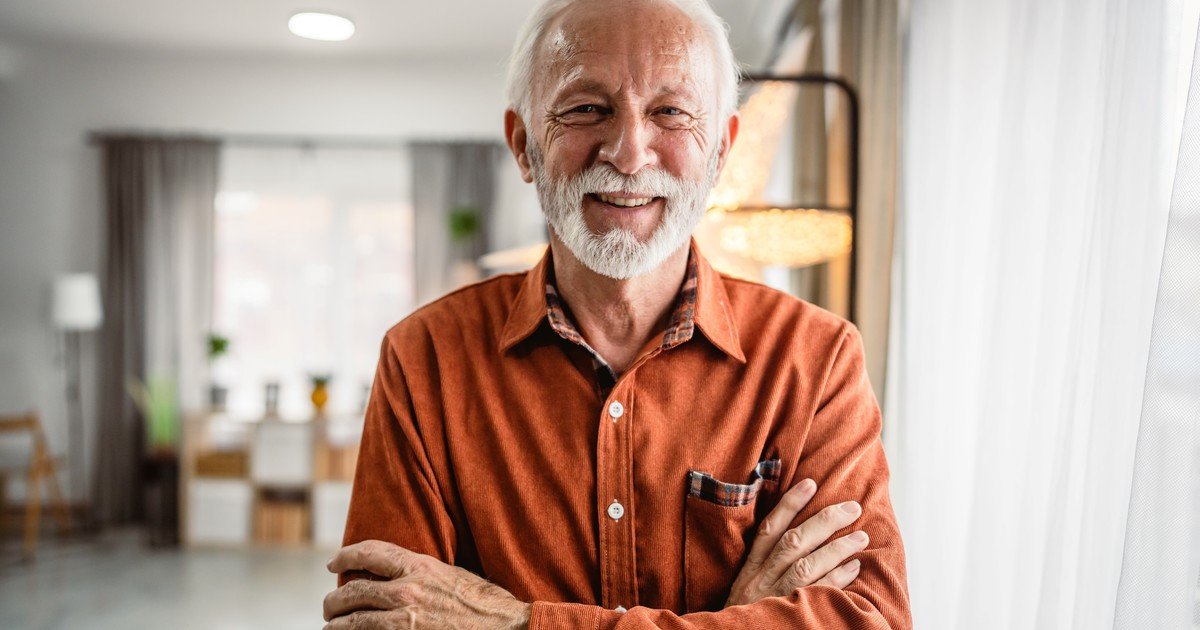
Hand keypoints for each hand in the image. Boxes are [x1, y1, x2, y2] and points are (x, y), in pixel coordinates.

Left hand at [323, 539, 530, 628]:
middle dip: (334, 600)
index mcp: (419, 566)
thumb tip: (396, 575)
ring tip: (332, 626)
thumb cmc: (485, 602)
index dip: (345, 556)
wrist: (505, 626)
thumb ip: (421, 573)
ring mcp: (405, 620)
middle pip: (354, 591)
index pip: (370, 553)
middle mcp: (407, 591)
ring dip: (337, 624)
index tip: (334, 563)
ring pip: (354, 620)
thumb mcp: (451, 574)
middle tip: (330, 606)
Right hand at [725, 479, 868, 605]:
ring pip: (807, 566)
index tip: (810, 483)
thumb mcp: (747, 588)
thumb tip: (795, 533)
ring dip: (837, 547)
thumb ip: (765, 564)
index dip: (789, 504)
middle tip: (851, 506)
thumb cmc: (746, 615)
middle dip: (824, 521)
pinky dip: (837, 578)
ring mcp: (775, 598)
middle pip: (794, 542)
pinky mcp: (790, 615)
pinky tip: (854, 565)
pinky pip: (817, 593)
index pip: (769, 529)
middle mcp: (761, 580)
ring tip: (861, 535)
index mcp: (750, 569)